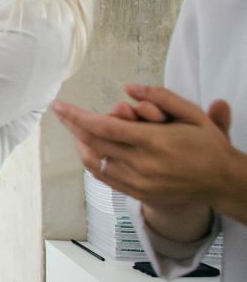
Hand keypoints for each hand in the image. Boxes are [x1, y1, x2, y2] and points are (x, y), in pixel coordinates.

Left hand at [52, 86, 234, 211]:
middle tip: (61, 113)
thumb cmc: (207, 145)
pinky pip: (105, 178)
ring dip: (81, 144)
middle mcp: (143, 164)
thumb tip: (128, 87)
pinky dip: (92, 162)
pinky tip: (89, 149)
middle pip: (94, 144)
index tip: (59, 105)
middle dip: (73, 126)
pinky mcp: (140, 194)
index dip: (77, 116)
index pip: (104, 127)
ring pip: (95, 162)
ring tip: (76, 129)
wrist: (223, 181)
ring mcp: (140, 182)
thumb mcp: (192, 114)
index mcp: (155, 142)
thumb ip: (160, 97)